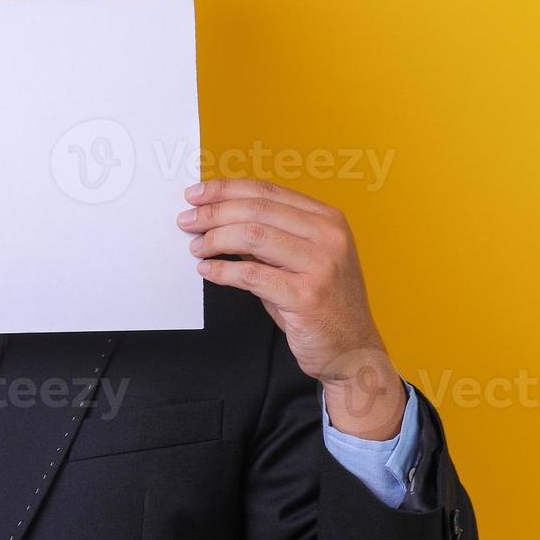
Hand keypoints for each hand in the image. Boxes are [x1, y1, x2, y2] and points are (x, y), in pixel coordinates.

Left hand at [176, 178, 405, 439]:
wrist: (352, 350)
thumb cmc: (320, 304)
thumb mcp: (300, 260)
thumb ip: (268, 237)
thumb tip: (217, 218)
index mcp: (327, 219)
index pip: (266, 191)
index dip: (225, 189)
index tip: (196, 194)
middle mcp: (329, 236)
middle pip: (256, 209)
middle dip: (213, 213)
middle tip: (186, 221)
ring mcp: (321, 265)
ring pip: (252, 236)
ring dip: (215, 240)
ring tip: (196, 247)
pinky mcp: (307, 296)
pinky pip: (251, 275)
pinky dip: (222, 271)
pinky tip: (207, 272)